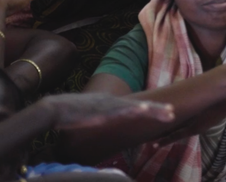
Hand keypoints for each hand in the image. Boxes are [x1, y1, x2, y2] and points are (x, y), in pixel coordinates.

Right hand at [43, 92, 174, 129]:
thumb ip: (98, 120)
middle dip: (157, 109)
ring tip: (167, 112)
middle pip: (139, 105)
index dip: (150, 109)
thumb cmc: (67, 115)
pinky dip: (132, 109)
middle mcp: (111, 101)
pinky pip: (119, 110)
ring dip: (151, 110)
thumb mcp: (88, 118)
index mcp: (109, 104)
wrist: (52, 109)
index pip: (133, 106)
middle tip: (174, 113)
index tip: (165, 112)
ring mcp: (107, 104)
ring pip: (134, 107)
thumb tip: (103, 125)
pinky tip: (143, 109)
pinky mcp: (100, 109)